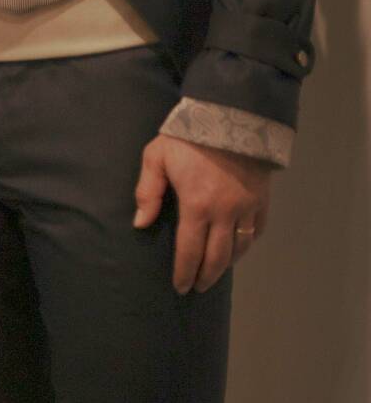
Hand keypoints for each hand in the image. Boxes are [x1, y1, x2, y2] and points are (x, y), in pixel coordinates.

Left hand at [134, 135, 272, 294]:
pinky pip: (257, 230)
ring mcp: (247, 208)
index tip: (180, 287)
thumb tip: (140, 223)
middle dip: (206, 276)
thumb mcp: (157, 157)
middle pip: (217, 257)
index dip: (184, 273)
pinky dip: (247, 244)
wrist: (231, 115)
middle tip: (198, 287)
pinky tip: (238, 248)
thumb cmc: (188, 136)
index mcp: (197, 206)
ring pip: (240, 248)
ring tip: (216, 272)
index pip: (190, 251)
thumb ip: (147, 191)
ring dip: (227, 264)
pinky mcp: (262, 199)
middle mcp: (225, 213)